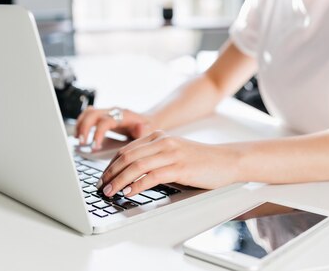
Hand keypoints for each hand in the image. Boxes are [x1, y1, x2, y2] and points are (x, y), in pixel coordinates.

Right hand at [75, 107, 153, 148]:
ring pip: (88, 113)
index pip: (106, 121)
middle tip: (82, 144)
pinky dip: (81, 125)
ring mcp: (107, 112)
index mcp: (124, 115)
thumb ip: (144, 130)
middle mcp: (113, 111)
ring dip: (80, 126)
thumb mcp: (149, 130)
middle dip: (84, 128)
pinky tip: (80, 137)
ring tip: (79, 141)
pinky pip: (88, 116)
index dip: (98, 133)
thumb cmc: (148, 128)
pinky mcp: (103, 116)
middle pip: (92, 114)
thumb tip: (140, 128)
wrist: (149, 121)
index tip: (94, 147)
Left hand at [98, 130, 239, 197]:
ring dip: (119, 180)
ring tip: (110, 192)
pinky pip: (152, 176)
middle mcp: (163, 141)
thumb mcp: (174, 153)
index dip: (111, 165)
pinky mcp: (180, 167)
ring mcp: (171, 154)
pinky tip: (129, 192)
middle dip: (110, 173)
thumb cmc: (200, 161)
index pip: (127, 149)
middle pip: (127, 156)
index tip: (103, 178)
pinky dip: (137, 185)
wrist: (227, 160)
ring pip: (136, 165)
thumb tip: (130, 175)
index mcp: (159, 136)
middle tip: (101, 187)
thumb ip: (155, 158)